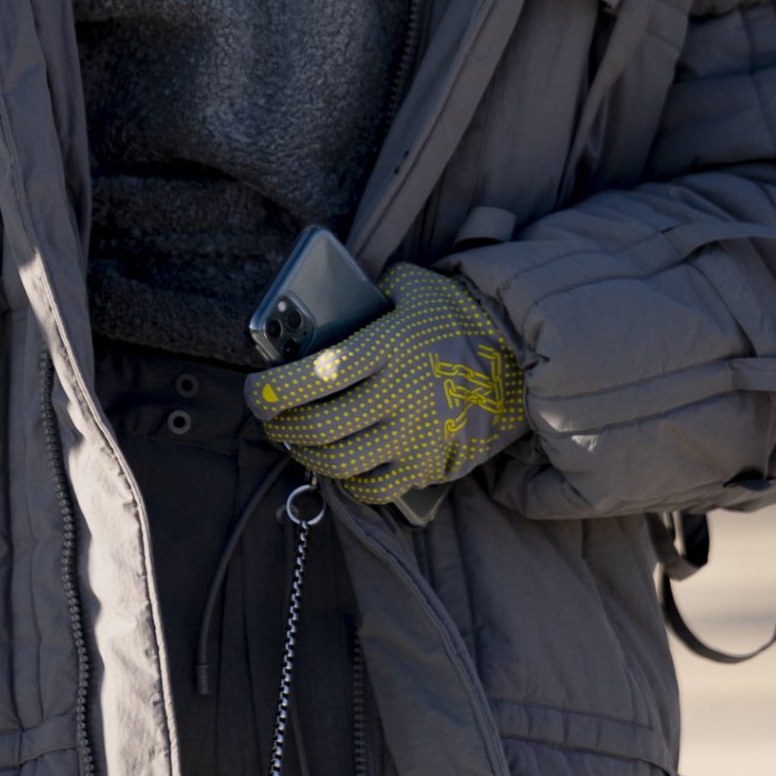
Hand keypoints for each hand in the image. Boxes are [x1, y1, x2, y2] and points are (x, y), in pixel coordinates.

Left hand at [244, 262, 526, 505]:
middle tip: (272, 418)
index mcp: (392, 347)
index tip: (257, 393)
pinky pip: (375, 489)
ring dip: (307, 455)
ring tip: (298, 441)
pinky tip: (337, 463)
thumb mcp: (409, 286)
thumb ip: (361, 296)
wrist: (519, 353)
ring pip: (341, 464)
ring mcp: (417, 436)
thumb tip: (310, 319)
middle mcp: (403, 395)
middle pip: (321, 428)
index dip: (276, 390)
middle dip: (282, 427)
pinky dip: (347, 482)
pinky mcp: (430, 464)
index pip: (319, 376)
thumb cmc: (452, 314)